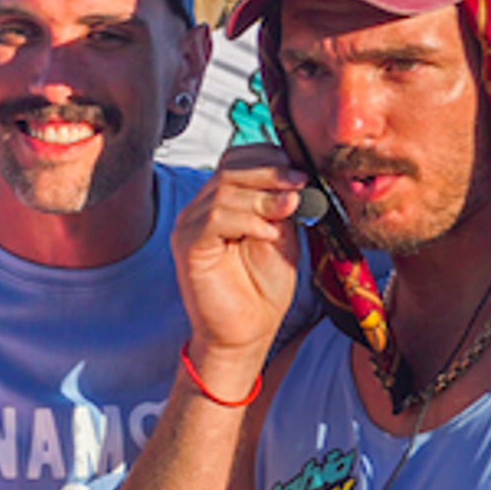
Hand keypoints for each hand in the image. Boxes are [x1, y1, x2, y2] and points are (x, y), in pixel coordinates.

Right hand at [172, 143, 305, 398]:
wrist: (248, 332)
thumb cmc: (263, 288)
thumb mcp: (282, 235)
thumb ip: (283, 205)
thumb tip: (296, 175)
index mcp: (223, 201)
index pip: (238, 159)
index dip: (269, 157)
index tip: (302, 170)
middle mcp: (201, 208)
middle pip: (230, 168)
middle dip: (270, 171)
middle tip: (301, 182)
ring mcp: (190, 226)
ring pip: (223, 190)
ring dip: (263, 197)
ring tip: (289, 211)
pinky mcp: (187, 247)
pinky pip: (213, 218)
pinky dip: (246, 220)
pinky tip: (267, 234)